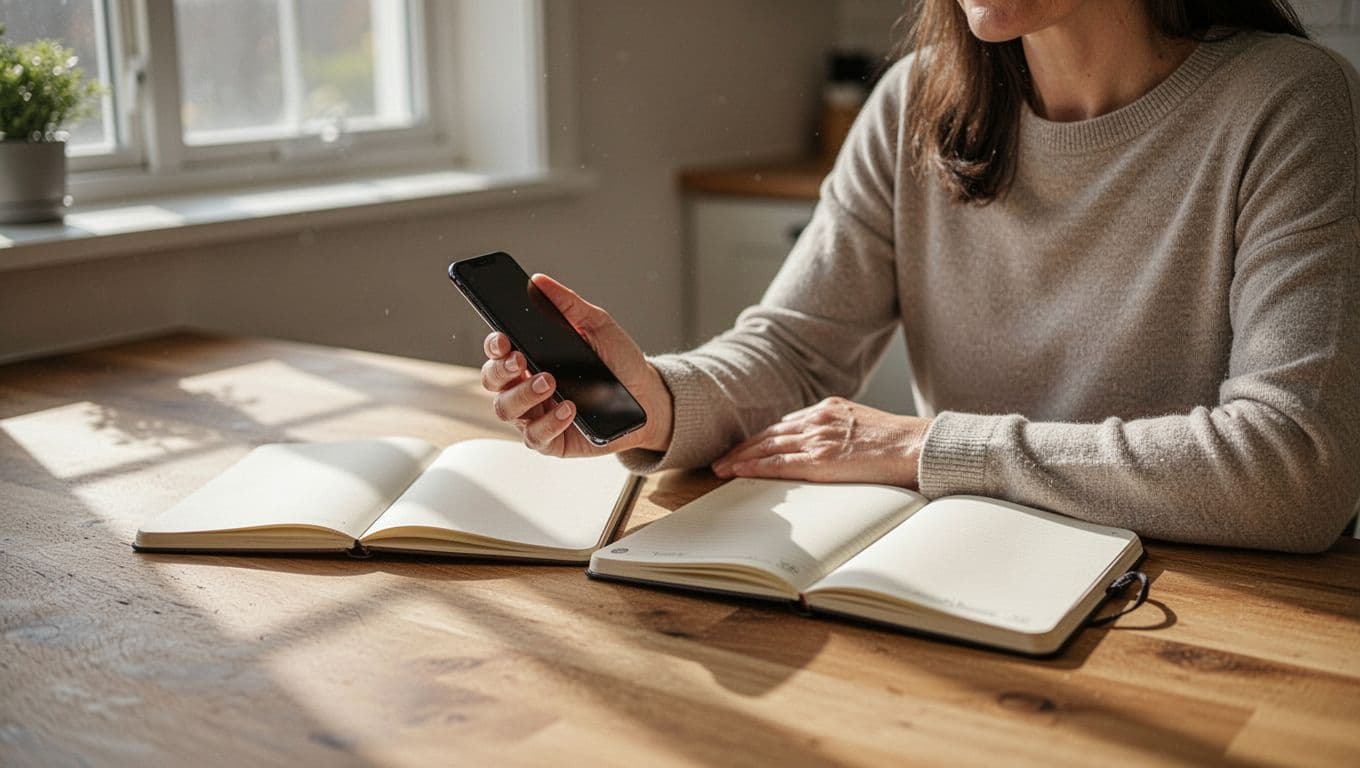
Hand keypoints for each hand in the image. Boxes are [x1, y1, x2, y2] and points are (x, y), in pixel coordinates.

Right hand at [480, 274, 673, 456]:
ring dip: (524, 394)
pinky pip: (535, 437)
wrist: (648, 396)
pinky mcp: (552, 441)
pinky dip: (549, 423)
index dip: (493, 345)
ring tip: (550, 382)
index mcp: (531, 357)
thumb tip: (539, 281)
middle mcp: (526, 387)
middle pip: (492, 380)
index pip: (497, 351)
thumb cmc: (619, 363)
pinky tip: (569, 408)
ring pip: (506, 409)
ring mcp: (536, 416)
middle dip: (501, 369)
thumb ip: (569, 306)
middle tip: (522, 359)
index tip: (503, 338)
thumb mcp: (599, 326)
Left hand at [711, 397, 932, 487]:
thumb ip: (840, 429)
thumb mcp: (863, 423)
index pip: (784, 425)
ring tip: (721, 468)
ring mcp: (817, 439)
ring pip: (768, 447)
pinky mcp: (820, 460)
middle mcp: (818, 420)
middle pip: (769, 434)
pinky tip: (739, 472)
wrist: (915, 445)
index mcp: (828, 409)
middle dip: (743, 447)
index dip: (761, 438)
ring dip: (741, 458)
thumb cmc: (898, 441)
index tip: (746, 447)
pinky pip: (779, 464)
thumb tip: (826, 442)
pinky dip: (755, 467)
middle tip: (721, 458)